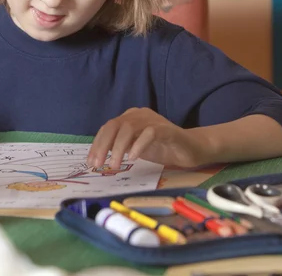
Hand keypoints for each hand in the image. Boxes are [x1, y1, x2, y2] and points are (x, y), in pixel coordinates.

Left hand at [87, 107, 207, 168]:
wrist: (191, 148)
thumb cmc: (162, 148)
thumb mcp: (136, 148)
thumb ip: (121, 147)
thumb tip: (99, 157)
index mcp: (130, 118)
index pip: (108, 128)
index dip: (97, 144)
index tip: (91, 162)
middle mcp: (139, 115)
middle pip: (115, 125)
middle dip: (103, 145)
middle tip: (98, 164)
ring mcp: (153, 120)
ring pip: (129, 128)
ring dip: (118, 148)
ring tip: (114, 165)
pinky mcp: (166, 130)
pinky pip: (149, 133)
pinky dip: (139, 145)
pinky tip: (134, 158)